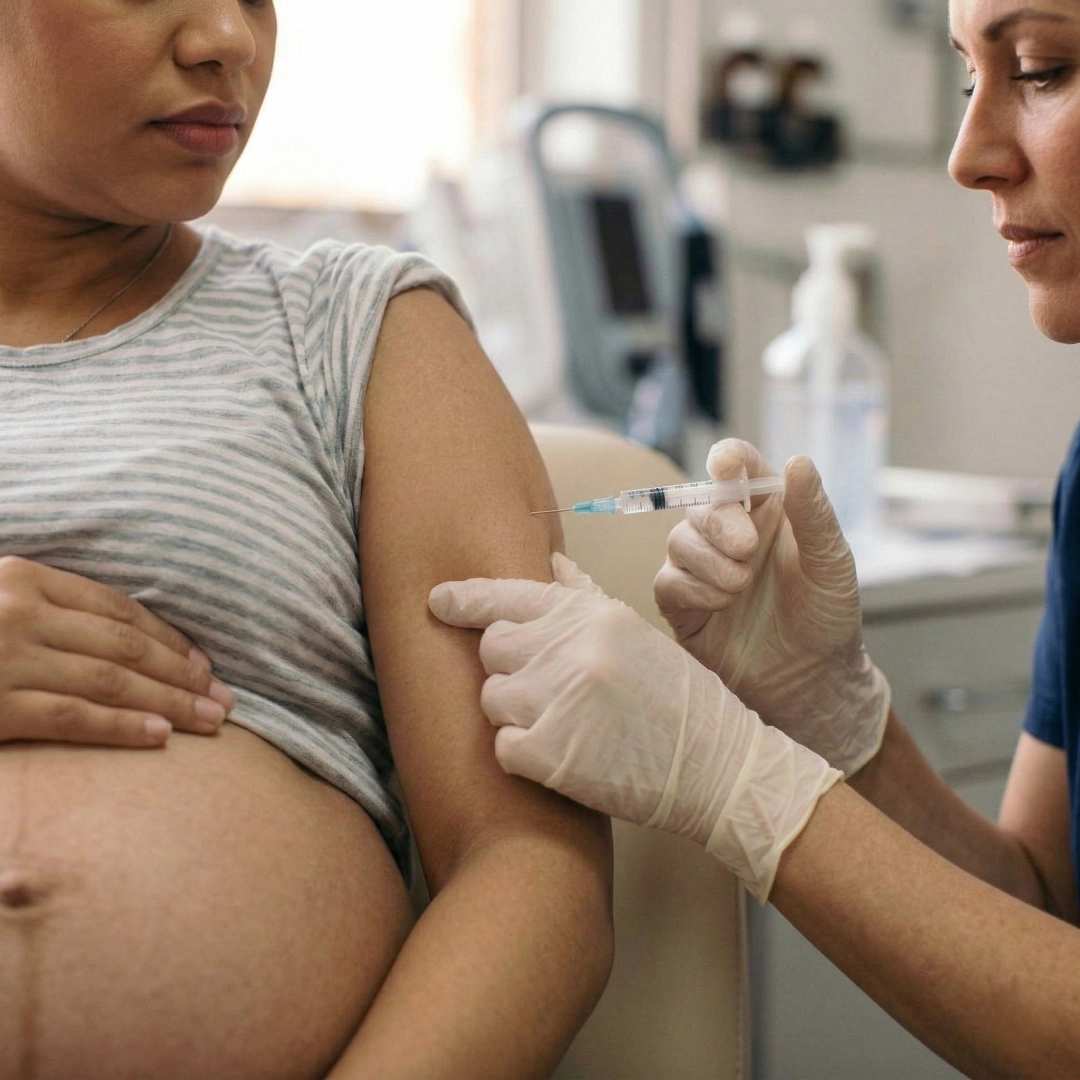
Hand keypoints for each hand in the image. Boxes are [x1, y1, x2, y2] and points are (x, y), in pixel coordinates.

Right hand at [0, 556, 234, 747]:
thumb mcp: (0, 604)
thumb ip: (51, 611)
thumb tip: (128, 638)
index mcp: (26, 578)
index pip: (119, 609)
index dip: (169, 639)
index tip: (205, 665)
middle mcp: (21, 612)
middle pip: (125, 645)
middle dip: (183, 674)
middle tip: (224, 699)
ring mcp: (7, 658)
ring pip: (110, 681)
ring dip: (169, 703)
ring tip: (209, 721)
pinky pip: (72, 716)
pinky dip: (122, 726)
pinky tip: (161, 736)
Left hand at [429, 553, 839, 901]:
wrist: (717, 765)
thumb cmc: (676, 698)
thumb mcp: (636, 633)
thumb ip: (585, 598)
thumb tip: (550, 564)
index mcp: (590, 615)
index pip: (507, 596)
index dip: (465, 599)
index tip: (438, 600)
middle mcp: (569, 649)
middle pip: (492, 649)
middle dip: (512, 670)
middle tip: (552, 691)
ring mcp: (557, 701)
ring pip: (492, 699)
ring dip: (517, 715)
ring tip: (567, 726)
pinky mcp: (549, 754)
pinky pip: (502, 747)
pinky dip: (524, 756)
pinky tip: (564, 757)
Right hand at [653, 439, 888, 776]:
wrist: (809, 682)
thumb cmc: (827, 618)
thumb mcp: (831, 564)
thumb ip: (814, 514)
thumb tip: (797, 461)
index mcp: (767, 510)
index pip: (737, 467)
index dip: (727, 460)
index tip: (727, 467)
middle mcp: (730, 532)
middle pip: (700, 502)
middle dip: (719, 522)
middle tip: (746, 549)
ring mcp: (703, 566)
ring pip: (678, 540)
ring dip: (709, 561)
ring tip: (741, 587)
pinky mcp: (682, 603)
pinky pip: (667, 580)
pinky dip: (693, 588)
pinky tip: (721, 604)